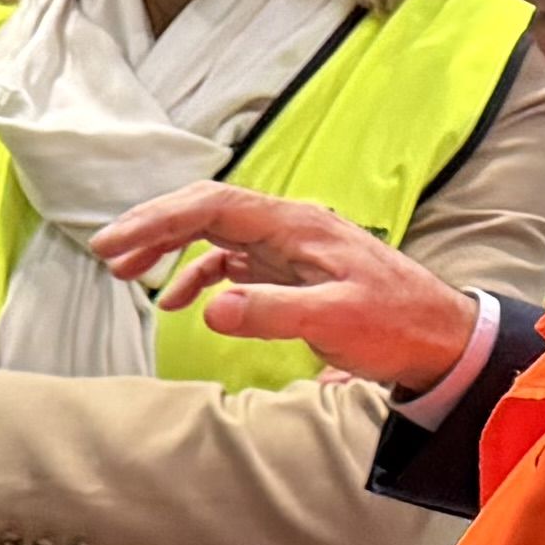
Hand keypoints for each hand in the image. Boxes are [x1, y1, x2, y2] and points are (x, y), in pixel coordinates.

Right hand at [90, 184, 481, 396]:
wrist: (439, 337)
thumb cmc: (395, 324)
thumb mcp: (334, 319)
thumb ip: (270, 312)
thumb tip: (208, 307)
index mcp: (296, 226)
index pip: (213, 207)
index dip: (158, 220)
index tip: (115, 243)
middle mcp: (288, 228)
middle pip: (206, 210)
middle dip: (152, 227)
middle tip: (106, 253)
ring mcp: (288, 248)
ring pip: (214, 233)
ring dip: (169, 248)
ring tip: (127, 273)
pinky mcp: (291, 271)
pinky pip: (232, 261)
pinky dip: (198, 274)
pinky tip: (177, 299)